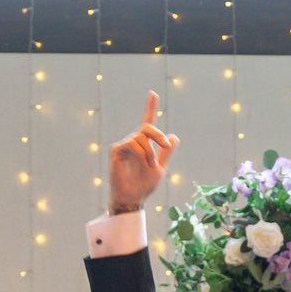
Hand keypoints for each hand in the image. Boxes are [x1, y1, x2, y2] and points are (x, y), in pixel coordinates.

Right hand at [108, 91, 178, 215]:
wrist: (133, 197)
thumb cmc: (144, 185)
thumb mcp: (160, 168)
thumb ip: (166, 153)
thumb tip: (174, 137)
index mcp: (145, 144)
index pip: (147, 122)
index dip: (150, 107)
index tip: (153, 93)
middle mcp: (133, 141)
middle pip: (147, 127)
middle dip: (158, 135)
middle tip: (165, 144)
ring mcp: (124, 145)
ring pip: (141, 137)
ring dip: (149, 152)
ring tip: (148, 166)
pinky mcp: (116, 150)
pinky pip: (132, 144)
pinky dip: (141, 153)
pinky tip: (141, 163)